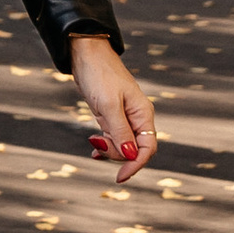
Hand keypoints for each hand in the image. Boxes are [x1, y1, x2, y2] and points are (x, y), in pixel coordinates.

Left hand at [69, 33, 156, 185]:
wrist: (86, 55)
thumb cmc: (99, 74)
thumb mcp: (108, 104)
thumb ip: (119, 130)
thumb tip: (130, 155)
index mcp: (143, 113)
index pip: (147, 148)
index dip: (135, 164)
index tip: (120, 177)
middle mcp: (137, 117)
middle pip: (134, 149)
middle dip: (118, 155)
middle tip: (97, 148)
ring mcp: (125, 117)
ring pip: (123, 145)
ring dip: (110, 150)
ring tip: (93, 143)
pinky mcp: (112, 116)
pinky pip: (113, 138)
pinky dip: (105, 145)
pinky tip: (94, 150)